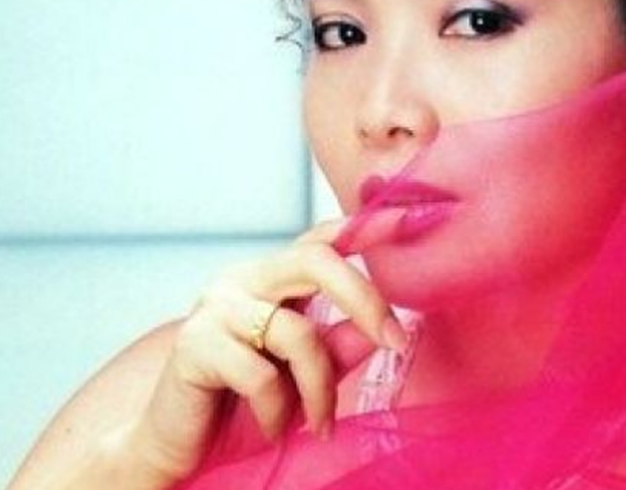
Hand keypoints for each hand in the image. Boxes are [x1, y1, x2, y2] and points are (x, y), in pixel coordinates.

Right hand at [117, 212, 407, 484]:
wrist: (179, 447)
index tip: (406, 216)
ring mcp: (217, 306)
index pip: (321, 240)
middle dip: (363, 299)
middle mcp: (245, 279)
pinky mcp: (195, 342)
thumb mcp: (304, 375)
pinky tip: (271, 427)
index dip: (363, 226)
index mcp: (273, 280)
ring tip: (316, 422)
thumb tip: (382, 328)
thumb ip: (338, 346)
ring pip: (297, 332)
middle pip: (315, 261)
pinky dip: (277, 410)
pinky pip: (261, 374)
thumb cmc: (245, 405)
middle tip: (396, 340)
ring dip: (319, 388)